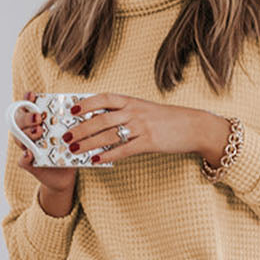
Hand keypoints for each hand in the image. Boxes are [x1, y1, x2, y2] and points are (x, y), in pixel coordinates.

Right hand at [13, 91, 77, 193]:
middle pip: (20, 121)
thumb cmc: (68, 148)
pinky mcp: (28, 163)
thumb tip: (82, 112)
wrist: (65, 173)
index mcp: (36, 121)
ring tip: (39, 131)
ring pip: (19, 138)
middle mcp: (28, 132)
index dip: (26, 100)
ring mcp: (26, 147)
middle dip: (28, 117)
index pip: (27, 107)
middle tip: (39, 117)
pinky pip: (22, 160)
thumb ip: (72, 124)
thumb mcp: (72, 134)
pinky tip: (30, 154)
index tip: (32, 96)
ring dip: (28, 133)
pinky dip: (24, 157)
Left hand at [62, 93, 200, 161]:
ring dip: (88, 143)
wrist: (194, 126)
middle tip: (65, 136)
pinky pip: (124, 150)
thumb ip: (126, 114)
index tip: (72, 109)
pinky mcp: (149, 142)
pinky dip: (108, 155)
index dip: (86, 103)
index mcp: (132, 101)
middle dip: (80, 128)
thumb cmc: (168, 120)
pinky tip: (96, 160)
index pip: (104, 98)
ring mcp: (142, 126)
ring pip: (108, 135)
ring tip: (74, 150)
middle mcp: (134, 111)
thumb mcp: (145, 110)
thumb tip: (102, 122)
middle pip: (101, 119)